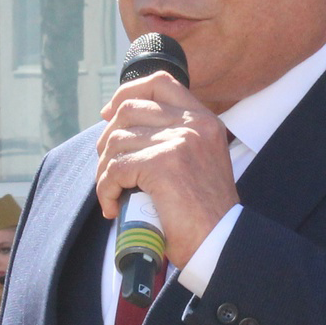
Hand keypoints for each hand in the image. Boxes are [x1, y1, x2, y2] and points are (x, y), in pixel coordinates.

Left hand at [93, 70, 238, 269]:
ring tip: (112, 193)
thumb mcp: (199, 163)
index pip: (160, 82)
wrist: (221, 241)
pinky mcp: (162, 164)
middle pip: (130, 109)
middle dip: (108, 138)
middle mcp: (194, 124)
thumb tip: (123, 128)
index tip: (109, 115)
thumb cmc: (205, 213)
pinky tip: (113, 207)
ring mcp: (178, 142)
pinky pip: (115, 169)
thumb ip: (174, 140)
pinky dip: (106, 190)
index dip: (127, 93)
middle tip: (107, 168)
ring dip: (104, 170)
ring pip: (117, 141)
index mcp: (204, 120)